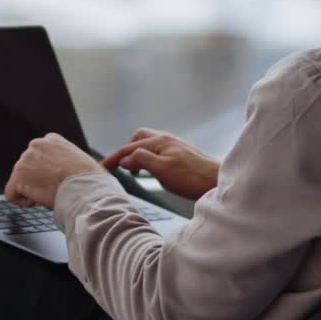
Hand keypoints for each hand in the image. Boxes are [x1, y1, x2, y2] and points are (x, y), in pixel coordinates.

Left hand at [5, 133, 103, 209]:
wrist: (85, 188)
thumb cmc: (91, 179)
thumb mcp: (85, 161)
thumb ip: (73, 160)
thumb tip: (90, 166)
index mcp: (52, 140)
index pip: (40, 157)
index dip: (47, 173)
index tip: (56, 181)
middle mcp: (36, 146)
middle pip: (28, 168)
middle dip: (37, 181)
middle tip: (53, 190)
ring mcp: (25, 161)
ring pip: (20, 181)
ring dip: (32, 191)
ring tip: (49, 195)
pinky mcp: (18, 178)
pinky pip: (11, 194)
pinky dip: (22, 201)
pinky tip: (36, 202)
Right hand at [101, 128, 219, 200]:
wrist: (217, 181)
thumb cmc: (192, 177)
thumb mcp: (162, 170)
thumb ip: (141, 161)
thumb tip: (125, 159)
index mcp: (159, 142)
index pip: (129, 148)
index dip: (114, 158)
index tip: (103, 168)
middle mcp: (166, 139)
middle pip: (138, 139)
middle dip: (126, 151)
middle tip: (119, 167)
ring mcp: (174, 145)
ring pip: (148, 144)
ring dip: (138, 155)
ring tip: (134, 171)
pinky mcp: (181, 154)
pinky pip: (158, 151)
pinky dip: (149, 158)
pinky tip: (152, 170)